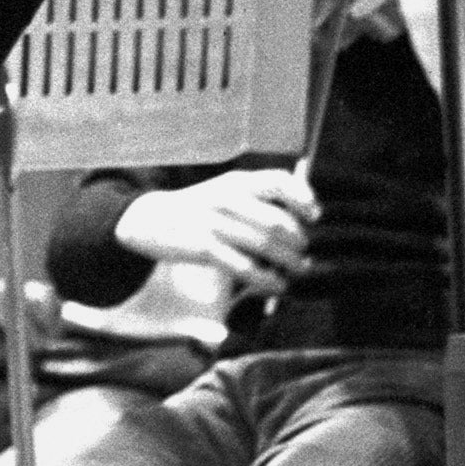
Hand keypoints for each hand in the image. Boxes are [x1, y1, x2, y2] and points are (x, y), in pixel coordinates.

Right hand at [114, 165, 317, 296]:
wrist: (150, 219)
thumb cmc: (200, 208)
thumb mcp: (226, 190)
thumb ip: (260, 196)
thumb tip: (306, 208)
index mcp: (237, 181)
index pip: (279, 181)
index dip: (303, 199)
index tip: (315, 216)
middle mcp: (228, 198)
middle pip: (277, 221)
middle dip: (298, 242)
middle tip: (304, 254)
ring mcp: (215, 222)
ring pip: (265, 245)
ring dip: (287, 263)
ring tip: (296, 271)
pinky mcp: (204, 247)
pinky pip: (244, 266)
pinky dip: (266, 279)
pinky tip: (276, 284)